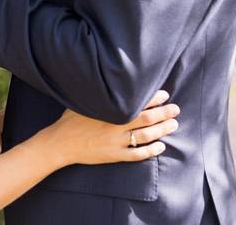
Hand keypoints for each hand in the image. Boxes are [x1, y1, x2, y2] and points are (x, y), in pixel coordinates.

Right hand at [43, 90, 178, 167]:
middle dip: (164, 113)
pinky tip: (161, 147)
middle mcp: (116, 126)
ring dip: (162, 130)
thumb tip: (108, 79)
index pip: (137, 102)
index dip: (153, 98)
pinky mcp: (115, 156)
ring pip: (145, 136)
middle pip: (146, 119)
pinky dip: (151, 151)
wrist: (60, 143)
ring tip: (173, 124)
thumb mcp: (83, 101)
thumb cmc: (70, 120)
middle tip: (176, 109)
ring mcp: (116, 142)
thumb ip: (98, 93)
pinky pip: (137, 154)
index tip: (164, 95)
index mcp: (109, 110)